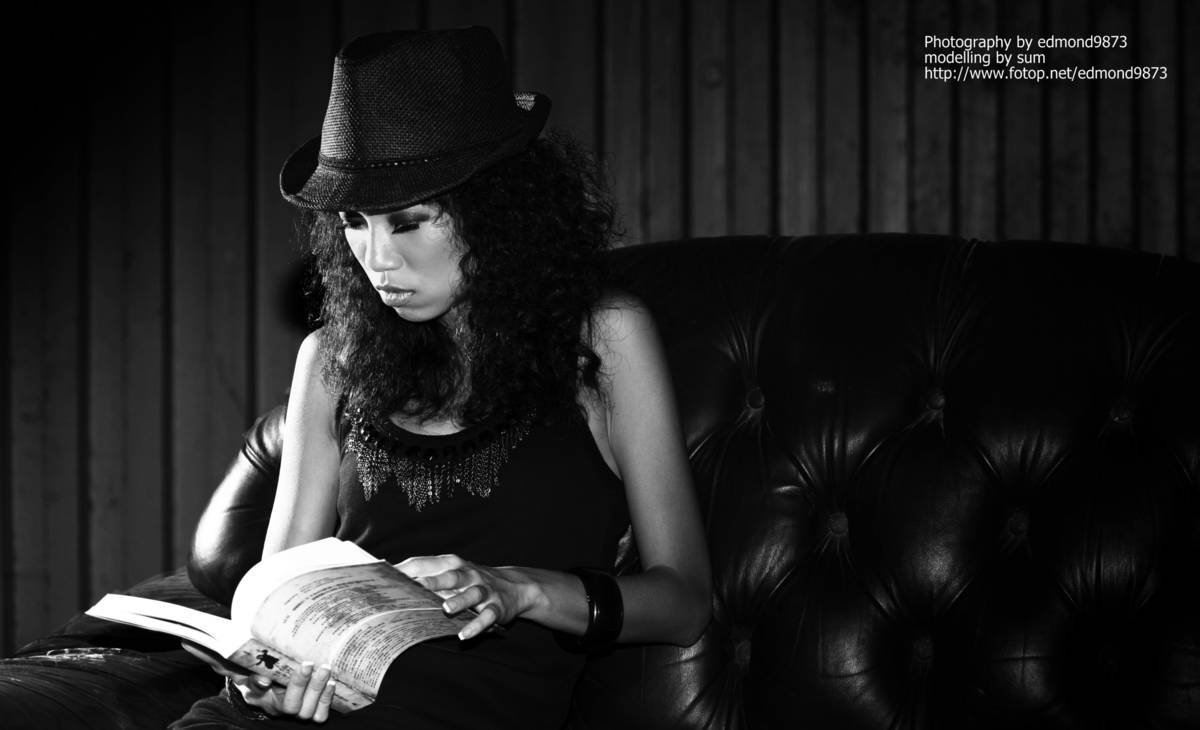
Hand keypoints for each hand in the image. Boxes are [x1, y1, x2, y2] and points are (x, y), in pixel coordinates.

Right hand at [180, 641, 336, 721]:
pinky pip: (319, 715)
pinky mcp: (311, 711)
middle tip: (307, 664)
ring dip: (317, 690)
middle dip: (298, 685)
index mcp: (256, 694)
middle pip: (288, 704)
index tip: (265, 678)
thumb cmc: (253, 671)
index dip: (259, 684)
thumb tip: (186, 643)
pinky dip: (327, 701)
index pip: (255, 689)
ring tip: (324, 668)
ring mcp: (294, 710)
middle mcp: (275, 704)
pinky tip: (333, 682)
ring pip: (306, 710)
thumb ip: (212, 653)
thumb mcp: (234, 663)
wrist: (272, 686)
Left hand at [394, 554, 539, 639]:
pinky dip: (476, 625)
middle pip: (451, 575)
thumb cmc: (471, 581)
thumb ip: (426, 576)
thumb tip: (390, 582)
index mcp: (453, 564)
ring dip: (459, 600)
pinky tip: (464, 635)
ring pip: (472, 594)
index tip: (389, 576)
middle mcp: (469, 575)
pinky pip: (487, 616)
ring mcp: (484, 590)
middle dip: (435, 581)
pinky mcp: (497, 607)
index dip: (409, 569)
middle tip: (418, 586)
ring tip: (446, 609)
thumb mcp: (452, 574)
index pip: (427, 563)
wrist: (514, 586)